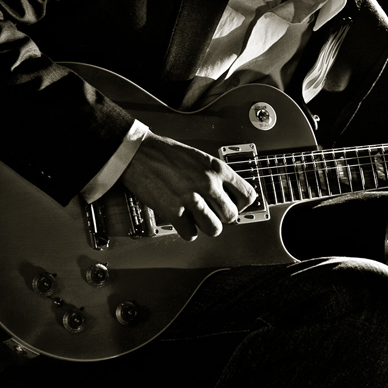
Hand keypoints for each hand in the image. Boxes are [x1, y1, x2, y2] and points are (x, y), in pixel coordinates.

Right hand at [121, 132, 257, 240]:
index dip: (241, 204)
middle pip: (231, 216)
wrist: (140, 153)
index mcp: (217, 168)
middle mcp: (208, 184)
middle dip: (222, 217)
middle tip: (212, 213)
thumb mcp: (201, 158)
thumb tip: (227, 195)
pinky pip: (190, 234)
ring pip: (214, 229)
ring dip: (206, 226)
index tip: (234, 205)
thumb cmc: (167, 153)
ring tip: (198, 219)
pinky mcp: (173, 212)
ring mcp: (191, 198)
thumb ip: (216, 176)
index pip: (248, 195)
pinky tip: (182, 221)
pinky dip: (186, 231)